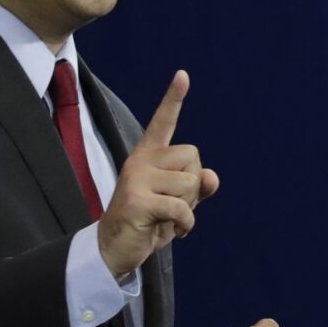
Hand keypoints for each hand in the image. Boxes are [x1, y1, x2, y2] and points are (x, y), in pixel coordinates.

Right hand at [98, 71, 219, 280]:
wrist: (115, 251)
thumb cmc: (148, 222)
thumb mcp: (176, 202)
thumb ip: (196, 187)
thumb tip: (212, 177)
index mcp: (148, 156)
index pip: (163, 122)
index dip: (173, 99)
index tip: (183, 75)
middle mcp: (140, 161)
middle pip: (194, 158)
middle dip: (193, 186)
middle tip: (171, 205)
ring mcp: (136, 179)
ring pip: (190, 182)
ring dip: (188, 207)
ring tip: (167, 218)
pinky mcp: (137, 200)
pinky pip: (181, 207)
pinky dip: (185, 224)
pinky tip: (171, 231)